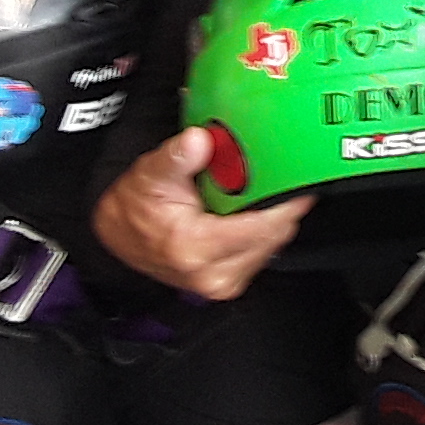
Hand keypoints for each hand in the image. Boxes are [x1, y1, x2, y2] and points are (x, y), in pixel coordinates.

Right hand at [94, 128, 309, 300]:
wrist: (121, 234)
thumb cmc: (137, 206)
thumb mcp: (152, 173)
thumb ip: (178, 156)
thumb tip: (198, 140)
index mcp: (195, 248)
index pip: (261, 229)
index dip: (287, 204)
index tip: (302, 182)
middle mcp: (211, 274)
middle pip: (273, 237)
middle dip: (282, 206)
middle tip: (285, 178)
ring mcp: (220, 283)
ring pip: (271, 246)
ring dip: (274, 219)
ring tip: (265, 192)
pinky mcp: (227, 283)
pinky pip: (261, 253)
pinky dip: (263, 231)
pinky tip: (254, 211)